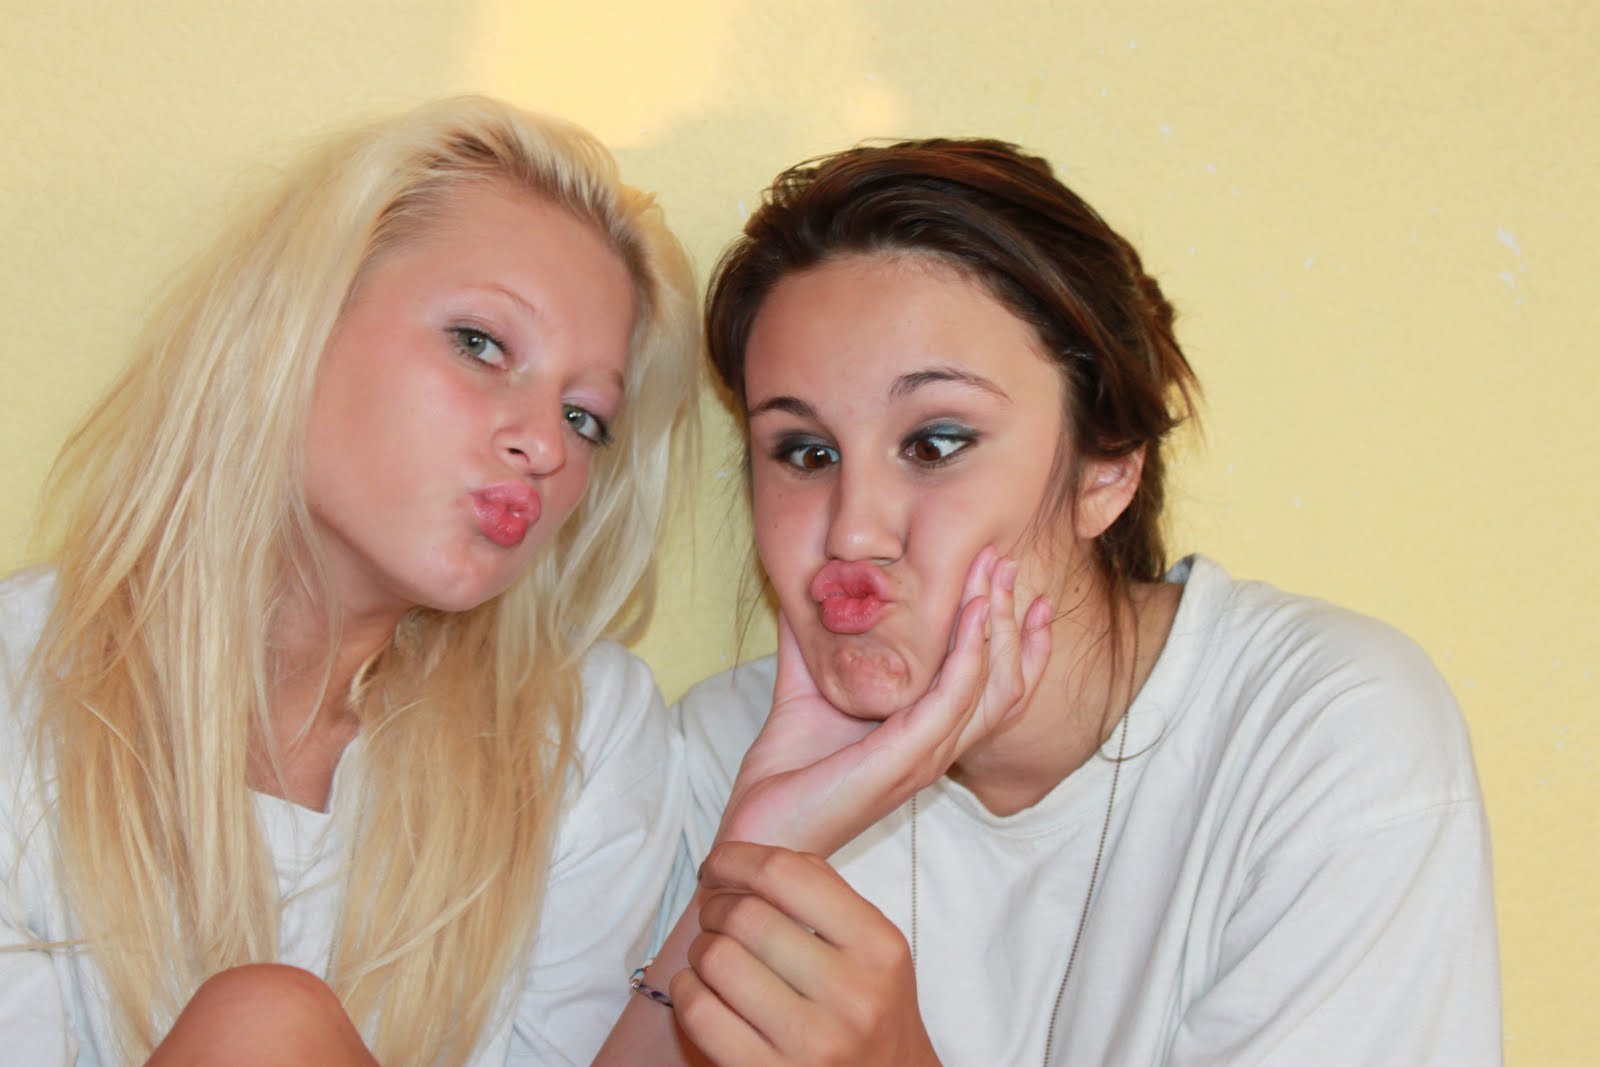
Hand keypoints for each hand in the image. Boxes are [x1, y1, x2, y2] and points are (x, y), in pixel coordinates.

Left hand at [671, 842, 941, 1066]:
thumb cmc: (872, 1012)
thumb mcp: (875, 950)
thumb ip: (826, 894)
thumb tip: (750, 858)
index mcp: (878, 948)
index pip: (787, 873)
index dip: (736, 858)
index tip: (718, 863)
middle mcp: (851, 995)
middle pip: (746, 916)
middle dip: (715, 906)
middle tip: (716, 914)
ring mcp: (810, 1043)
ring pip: (717, 960)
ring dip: (700, 948)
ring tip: (712, 954)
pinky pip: (700, 1014)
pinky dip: (687, 990)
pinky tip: (701, 988)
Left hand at [719, 547, 1051, 855]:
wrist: (759, 829)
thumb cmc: (786, 775)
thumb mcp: (806, 691)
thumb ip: (814, 644)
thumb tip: (810, 591)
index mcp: (926, 735)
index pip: (994, 684)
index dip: (1015, 637)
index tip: (1013, 583)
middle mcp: (938, 746)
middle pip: (1005, 679)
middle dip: (1014, 616)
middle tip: (1009, 560)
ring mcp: (928, 754)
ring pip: (992, 684)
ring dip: (999, 623)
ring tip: (997, 573)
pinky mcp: (907, 758)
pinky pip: (954, 697)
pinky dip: (969, 651)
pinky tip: (972, 610)